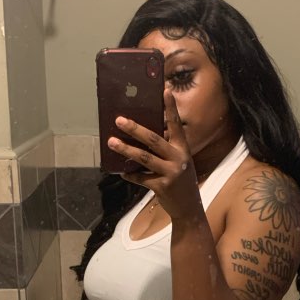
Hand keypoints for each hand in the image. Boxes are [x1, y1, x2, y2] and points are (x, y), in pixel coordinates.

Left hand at [107, 89, 201, 218]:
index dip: (170, 108)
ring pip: (144, 158)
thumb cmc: (181, 182)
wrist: (189, 209)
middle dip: (135, 129)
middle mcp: (179, 159)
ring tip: (111, 142)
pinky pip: (140, 178)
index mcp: (183, 149)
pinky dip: (129, 175)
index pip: (177, 124)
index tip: (165, 91)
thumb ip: (166, 149)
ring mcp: (171, 173)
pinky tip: (120, 172)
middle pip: (154, 140)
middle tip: (119, 120)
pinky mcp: (161, 187)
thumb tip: (142, 134)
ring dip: (126, 149)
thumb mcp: (180, 162)